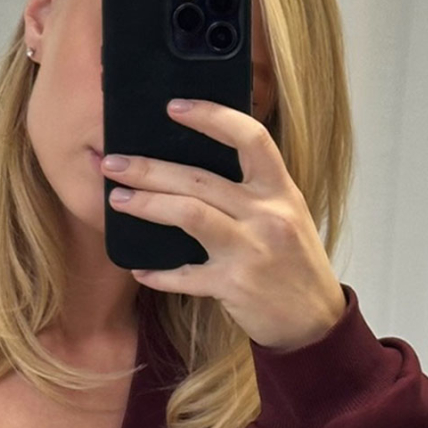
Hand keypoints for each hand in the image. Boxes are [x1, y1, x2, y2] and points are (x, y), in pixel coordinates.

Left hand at [102, 98, 347, 350]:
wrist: (315, 320)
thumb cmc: (294, 263)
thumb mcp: (287, 215)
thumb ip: (253, 191)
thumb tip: (199, 167)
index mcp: (281, 190)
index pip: (250, 138)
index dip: (212, 117)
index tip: (175, 106)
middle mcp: (267, 214)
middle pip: (200, 179)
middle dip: (149, 168)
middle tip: (113, 163)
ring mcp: (250, 250)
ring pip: (189, 215)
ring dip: (148, 205)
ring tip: (118, 200)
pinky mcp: (234, 285)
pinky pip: (186, 275)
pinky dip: (160, 273)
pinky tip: (140, 269)